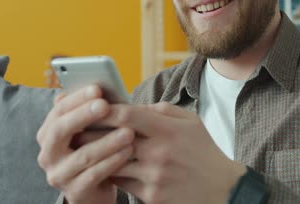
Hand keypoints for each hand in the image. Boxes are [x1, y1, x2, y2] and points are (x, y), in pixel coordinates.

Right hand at [36, 86, 134, 203]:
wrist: (97, 190)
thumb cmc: (96, 151)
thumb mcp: (91, 131)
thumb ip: (91, 112)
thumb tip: (98, 87)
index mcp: (48, 133)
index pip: (58, 111)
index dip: (77, 98)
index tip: (97, 88)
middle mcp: (47, 154)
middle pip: (60, 131)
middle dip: (83, 115)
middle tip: (106, 105)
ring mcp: (59, 175)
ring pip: (82, 155)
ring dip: (106, 141)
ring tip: (128, 131)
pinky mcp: (74, 192)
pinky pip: (93, 175)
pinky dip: (112, 161)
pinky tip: (128, 151)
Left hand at [97, 102, 246, 203]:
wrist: (223, 190)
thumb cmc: (204, 152)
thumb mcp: (191, 122)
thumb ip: (162, 110)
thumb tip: (134, 106)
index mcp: (169, 130)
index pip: (128, 115)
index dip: (106, 109)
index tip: (93, 106)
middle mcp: (159, 152)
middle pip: (114, 139)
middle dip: (93, 132)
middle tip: (77, 127)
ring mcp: (153, 176)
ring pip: (113, 163)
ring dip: (98, 156)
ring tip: (84, 148)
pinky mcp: (150, 196)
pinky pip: (122, 182)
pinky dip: (112, 174)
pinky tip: (104, 168)